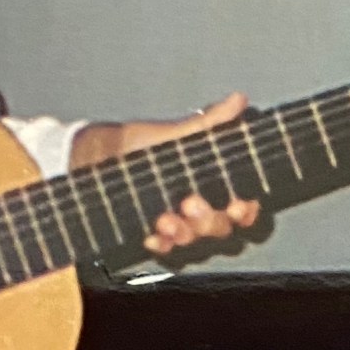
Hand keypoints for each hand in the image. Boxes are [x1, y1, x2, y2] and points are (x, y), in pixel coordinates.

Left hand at [87, 93, 262, 254]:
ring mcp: (179, 223)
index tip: (237, 205)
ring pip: (193, 241)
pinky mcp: (155, 234)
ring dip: (183, 233)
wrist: (104, 155)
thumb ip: (210, 123)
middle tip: (191, 203)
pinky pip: (165, 249)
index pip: (243, 207)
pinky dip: (160, 244)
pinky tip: (151, 234)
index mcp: (215, 186)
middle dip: (209, 221)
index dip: (245, 210)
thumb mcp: (178, 134)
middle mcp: (201, 209)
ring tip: (165, 218)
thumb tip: (238, 100)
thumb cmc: (147, 144)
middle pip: (221, 228)